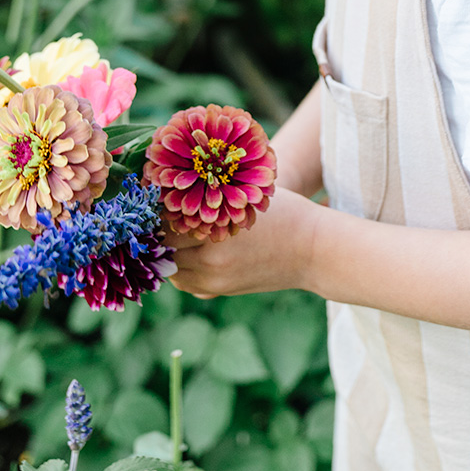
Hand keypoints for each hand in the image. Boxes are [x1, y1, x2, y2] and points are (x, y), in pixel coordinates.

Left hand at [168, 186, 319, 298]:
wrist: (313, 251)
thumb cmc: (284, 213)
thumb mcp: (247, 195)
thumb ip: (213, 193)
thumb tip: (177, 178)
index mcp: (215, 237)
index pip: (166, 226)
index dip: (158, 210)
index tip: (155, 196)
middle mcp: (210, 265)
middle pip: (164, 249)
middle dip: (159, 232)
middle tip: (156, 213)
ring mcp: (214, 283)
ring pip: (171, 270)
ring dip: (168, 251)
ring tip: (171, 229)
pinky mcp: (219, 292)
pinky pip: (186, 281)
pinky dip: (181, 266)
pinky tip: (188, 248)